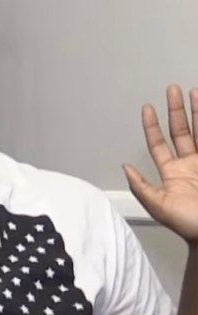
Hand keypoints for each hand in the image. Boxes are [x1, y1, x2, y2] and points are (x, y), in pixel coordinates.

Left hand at [124, 85, 197, 243]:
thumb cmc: (187, 224)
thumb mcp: (158, 206)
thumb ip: (141, 186)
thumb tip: (124, 167)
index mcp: (172, 174)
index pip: (159, 144)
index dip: (152, 126)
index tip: (147, 108)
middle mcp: (190, 165)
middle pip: (182, 131)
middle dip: (177, 111)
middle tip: (172, 89)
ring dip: (197, 111)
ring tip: (193, 91)